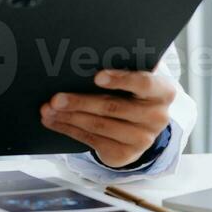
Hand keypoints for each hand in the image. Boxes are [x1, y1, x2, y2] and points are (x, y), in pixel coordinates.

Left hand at [39, 70, 174, 168]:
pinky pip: (92, 141)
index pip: (144, 83)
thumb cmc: (135, 91)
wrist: (145, 124)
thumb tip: (87, 57)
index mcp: (163, 92)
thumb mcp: (138, 78)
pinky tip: (54, 121)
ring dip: (69, 117)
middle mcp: (157, 118)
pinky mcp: (125, 155)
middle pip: (113, 107)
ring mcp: (142, 140)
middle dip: (81, 102)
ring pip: (99, 126)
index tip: (96, 76)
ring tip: (48, 109)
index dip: (120, 79)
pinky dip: (69, 129)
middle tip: (56, 98)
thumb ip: (124, 67)